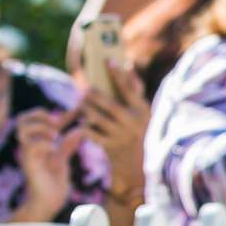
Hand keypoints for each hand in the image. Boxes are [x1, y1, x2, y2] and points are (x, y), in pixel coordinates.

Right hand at [13, 107, 85, 221]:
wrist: (48, 203)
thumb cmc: (53, 185)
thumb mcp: (62, 160)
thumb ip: (66, 145)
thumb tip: (78, 130)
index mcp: (36, 143)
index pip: (37, 119)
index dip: (52, 112)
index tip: (75, 111)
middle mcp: (28, 146)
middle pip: (21, 119)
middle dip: (39, 114)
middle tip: (58, 122)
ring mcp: (27, 154)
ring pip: (22, 128)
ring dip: (40, 127)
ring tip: (55, 135)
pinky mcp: (29, 164)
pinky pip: (31, 145)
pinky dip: (44, 142)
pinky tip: (53, 149)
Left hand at [77, 61, 149, 198]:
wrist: (134, 165)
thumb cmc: (136, 130)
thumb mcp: (142, 112)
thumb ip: (134, 89)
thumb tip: (126, 65)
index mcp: (143, 110)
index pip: (129, 89)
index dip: (118, 74)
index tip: (107, 61)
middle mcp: (133, 122)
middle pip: (107, 103)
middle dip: (93, 94)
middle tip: (85, 89)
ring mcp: (120, 135)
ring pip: (95, 116)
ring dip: (85, 108)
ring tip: (82, 103)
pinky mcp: (108, 146)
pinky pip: (89, 131)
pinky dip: (83, 125)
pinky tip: (82, 123)